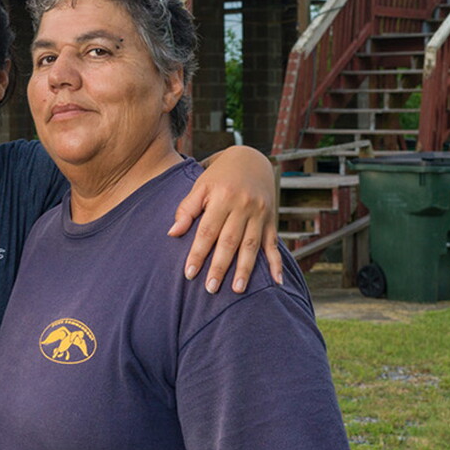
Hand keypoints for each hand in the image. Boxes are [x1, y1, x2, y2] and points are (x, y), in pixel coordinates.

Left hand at [170, 146, 282, 292]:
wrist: (251, 159)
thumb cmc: (219, 176)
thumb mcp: (200, 186)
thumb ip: (186, 209)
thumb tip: (172, 233)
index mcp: (222, 197)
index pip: (207, 231)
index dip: (198, 253)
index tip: (189, 273)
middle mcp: (243, 206)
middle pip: (230, 241)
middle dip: (220, 267)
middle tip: (210, 288)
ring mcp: (260, 214)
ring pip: (252, 246)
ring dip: (245, 269)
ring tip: (237, 290)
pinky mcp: (271, 220)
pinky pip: (274, 244)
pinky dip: (276, 264)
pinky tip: (276, 282)